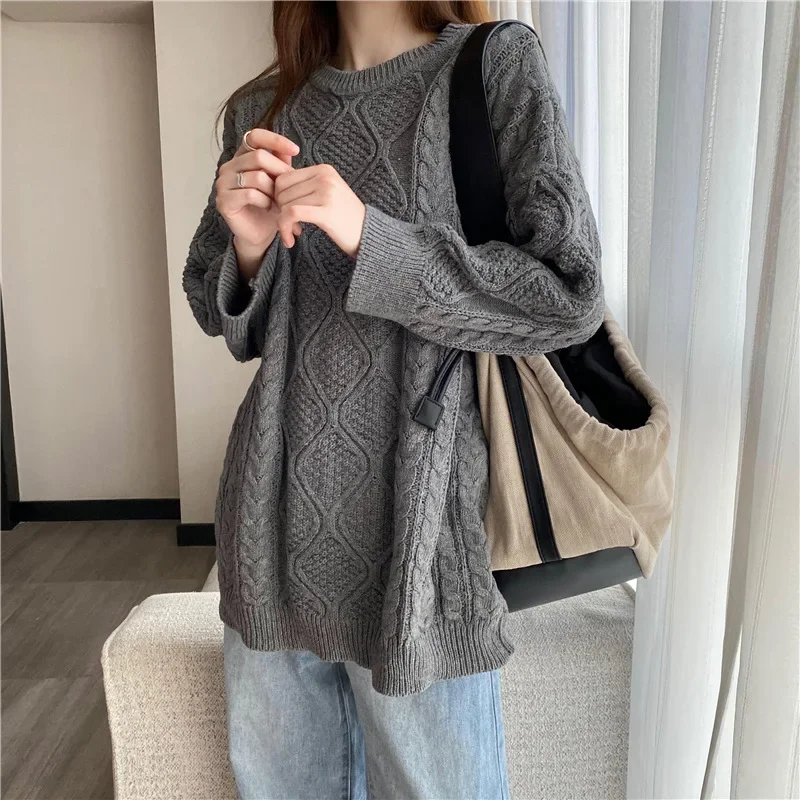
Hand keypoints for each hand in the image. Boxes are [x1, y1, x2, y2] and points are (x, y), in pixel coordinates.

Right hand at [215, 129, 301, 252]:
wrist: (260, 233)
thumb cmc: (270, 205)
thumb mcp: (279, 182)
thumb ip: (281, 164)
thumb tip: (290, 148)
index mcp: (241, 157)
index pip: (254, 136)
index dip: (274, 140)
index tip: (296, 150)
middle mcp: (229, 166)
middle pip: (258, 156)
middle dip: (279, 171)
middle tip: (289, 187)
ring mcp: (223, 183)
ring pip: (256, 177)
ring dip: (273, 191)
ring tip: (280, 201)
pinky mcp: (223, 201)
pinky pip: (250, 194)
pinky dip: (265, 201)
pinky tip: (269, 208)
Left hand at [273, 164, 365, 257]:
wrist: (368, 235)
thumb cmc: (345, 218)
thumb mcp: (327, 194)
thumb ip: (306, 187)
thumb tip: (276, 186)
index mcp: (323, 170)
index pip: (283, 178)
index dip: (278, 198)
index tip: (287, 215)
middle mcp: (325, 177)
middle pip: (281, 191)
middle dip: (280, 211)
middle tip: (291, 227)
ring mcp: (326, 193)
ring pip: (285, 203)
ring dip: (283, 224)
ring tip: (293, 234)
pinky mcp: (326, 211)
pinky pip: (292, 214)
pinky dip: (285, 228)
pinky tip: (290, 241)